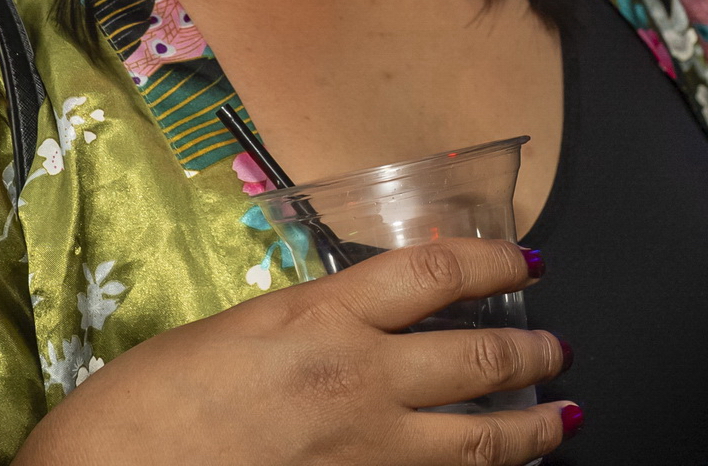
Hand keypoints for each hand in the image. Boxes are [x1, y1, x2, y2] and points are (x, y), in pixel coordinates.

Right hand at [16, 238, 574, 465]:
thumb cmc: (147, 402)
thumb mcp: (235, 331)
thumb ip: (305, 323)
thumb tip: (349, 322)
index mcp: (321, 316)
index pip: (435, 273)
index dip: (494, 262)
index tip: (526, 262)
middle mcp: (358, 379)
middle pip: (476, 356)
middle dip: (531, 351)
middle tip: (558, 346)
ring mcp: (365, 452)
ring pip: (478, 439)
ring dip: (530, 426)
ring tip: (559, 415)